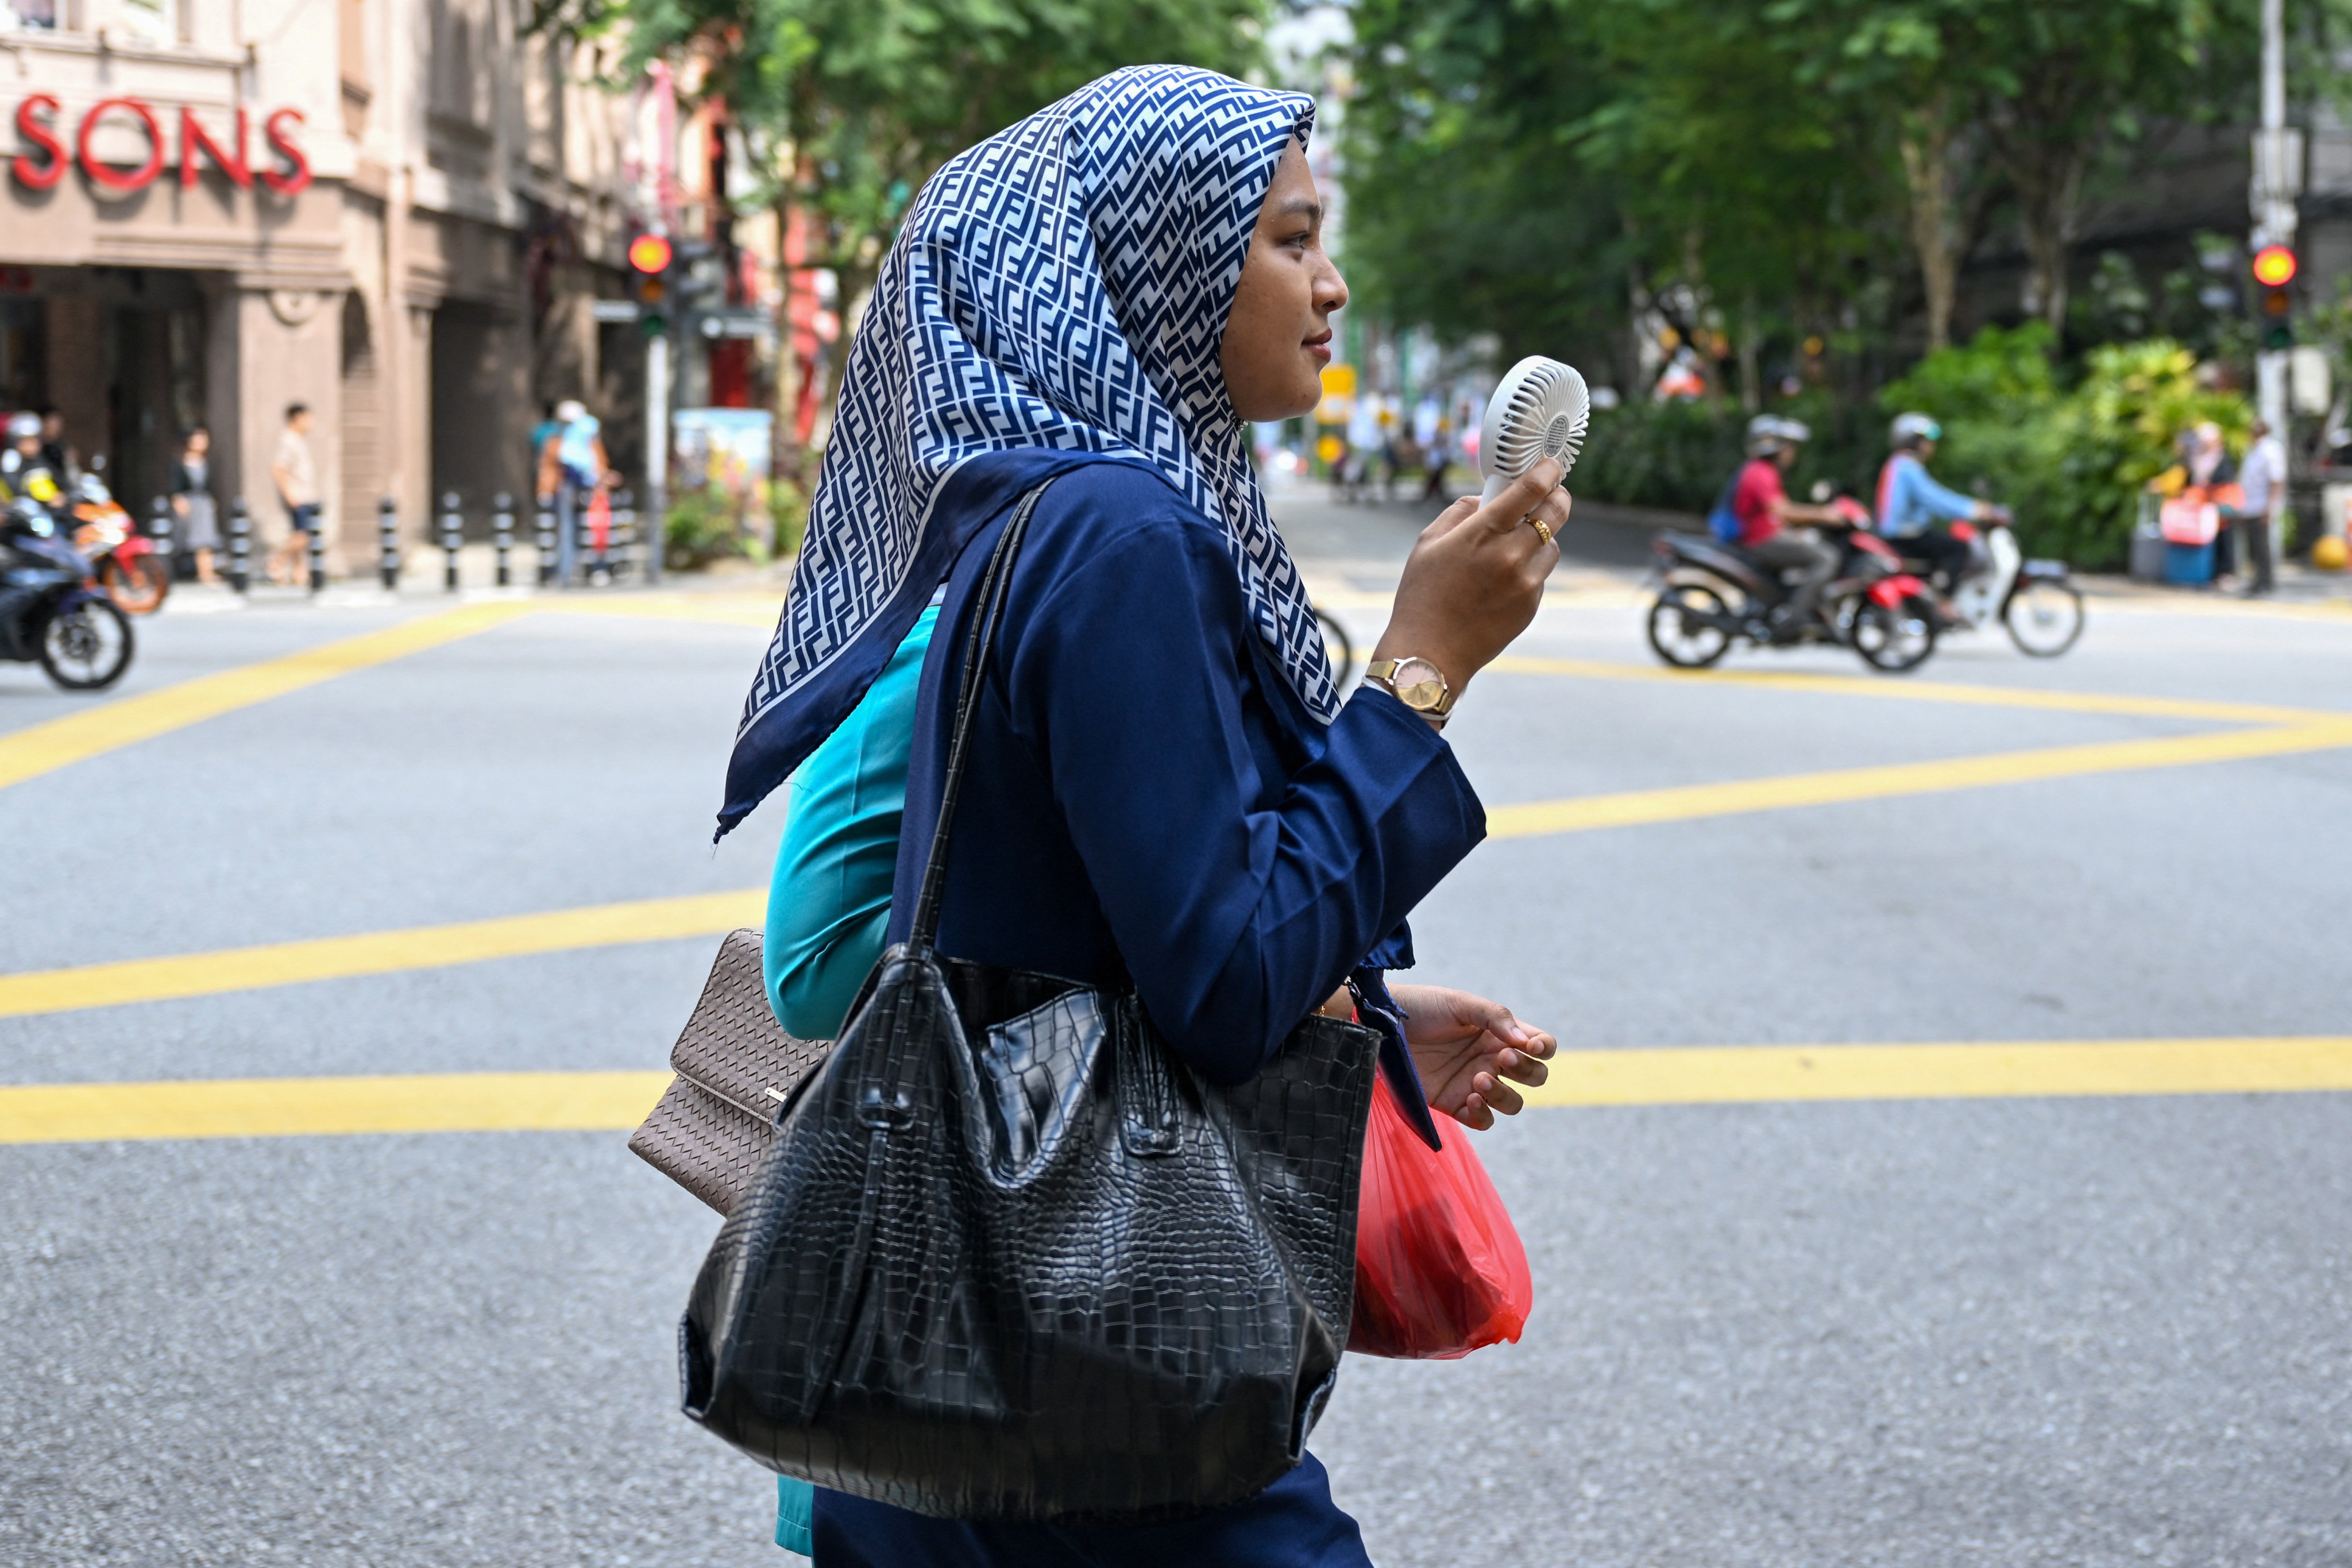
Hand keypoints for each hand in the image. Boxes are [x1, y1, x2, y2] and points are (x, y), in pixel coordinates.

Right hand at [1371, 458, 1566, 701]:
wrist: (1430, 654)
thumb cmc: (1422, 596)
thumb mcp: (1427, 543)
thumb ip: (1460, 511)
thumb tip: (1486, 497)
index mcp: (1482, 533)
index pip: (1529, 490)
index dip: (1547, 472)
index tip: (1552, 465)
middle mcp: (1510, 555)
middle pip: (1555, 513)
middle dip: (1558, 496)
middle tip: (1555, 492)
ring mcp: (1525, 583)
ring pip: (1551, 546)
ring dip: (1541, 538)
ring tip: (1516, 546)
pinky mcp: (1531, 605)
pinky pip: (1540, 576)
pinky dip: (1529, 570)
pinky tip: (1502, 582)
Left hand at [1385, 984, 1556, 1129]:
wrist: (1383, 1026)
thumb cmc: (1422, 1008)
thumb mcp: (1459, 1003)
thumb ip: (1494, 1016)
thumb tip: (1524, 1040)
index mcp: (1500, 1033)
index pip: (1540, 1045)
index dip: (1545, 1048)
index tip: (1532, 1046)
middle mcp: (1492, 1060)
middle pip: (1534, 1077)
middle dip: (1526, 1070)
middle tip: (1502, 1057)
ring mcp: (1475, 1084)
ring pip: (1513, 1103)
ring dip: (1504, 1094)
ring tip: (1479, 1078)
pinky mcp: (1455, 1104)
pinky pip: (1484, 1121)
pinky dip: (1484, 1114)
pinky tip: (1470, 1097)